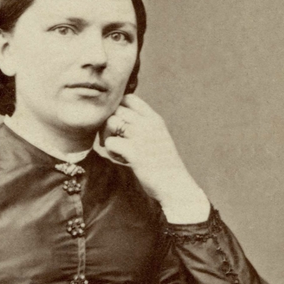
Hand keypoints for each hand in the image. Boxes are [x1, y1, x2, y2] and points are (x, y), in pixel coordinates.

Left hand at [99, 94, 210, 222]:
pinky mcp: (134, 152)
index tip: (119, 126)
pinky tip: (122, 161)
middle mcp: (148, 124)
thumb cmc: (163, 165)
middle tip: (114, 141)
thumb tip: (116, 118)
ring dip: (108, 137)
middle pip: (116, 110)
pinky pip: (110, 143)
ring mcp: (141, 136)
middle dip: (109, 125)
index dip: (118, 109)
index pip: (128, 99)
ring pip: (111, 123)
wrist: (175, 185)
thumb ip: (142, 126)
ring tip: (118, 151)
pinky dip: (111, 153)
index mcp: (154, 119)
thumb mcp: (157, 137)